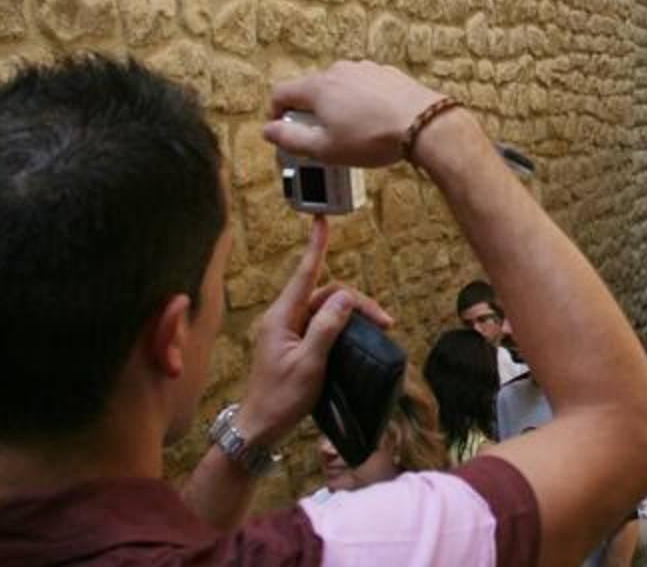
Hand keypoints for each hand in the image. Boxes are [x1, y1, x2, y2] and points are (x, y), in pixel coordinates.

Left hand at [238, 218, 393, 446]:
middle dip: (358, 301)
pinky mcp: (296, 344)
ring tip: (380, 330)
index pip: (304, 273)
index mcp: (282, 317)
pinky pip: (324, 325)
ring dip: (354, 315)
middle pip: (327, 294)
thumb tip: (346, 297)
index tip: (322, 219)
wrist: (260, 428)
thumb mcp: (309, 364)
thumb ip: (327, 328)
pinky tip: (360, 337)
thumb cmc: (281, 398)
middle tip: (386, 322)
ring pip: (328, 310)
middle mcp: (285, 318)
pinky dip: (345, 327)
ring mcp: (290, 331)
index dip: (316, 245)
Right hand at [265, 60, 449, 166]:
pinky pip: (366, 88)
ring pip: (341, 87)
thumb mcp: (325, 149)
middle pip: (312, 89)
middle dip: (310, 113)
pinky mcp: (389, 75)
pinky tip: (375, 123)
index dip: (275, 113)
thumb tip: (269, 131)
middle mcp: (340, 71)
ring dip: (339, 107)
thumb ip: (291, 139)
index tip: (282, 129)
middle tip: (320, 138)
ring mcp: (366, 70)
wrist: (425, 125)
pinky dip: (363, 103)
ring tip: (352, 133)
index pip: (281, 92)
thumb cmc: (374, 138)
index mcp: (318, 86)